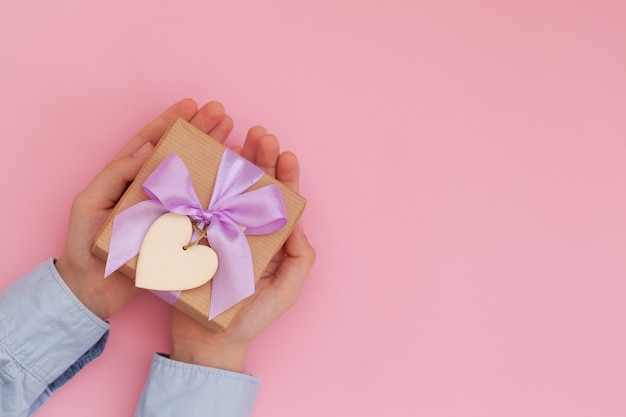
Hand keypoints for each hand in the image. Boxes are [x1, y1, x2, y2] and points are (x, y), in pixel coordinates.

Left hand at [55, 99, 233, 318]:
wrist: (94, 289)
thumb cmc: (85, 245)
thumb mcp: (90, 204)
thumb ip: (115, 176)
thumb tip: (148, 149)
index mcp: (128, 178)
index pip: (151, 142)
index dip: (170, 122)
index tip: (191, 105)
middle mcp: (152, 189)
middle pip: (179, 153)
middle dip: (200, 131)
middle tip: (222, 114)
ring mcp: (168, 208)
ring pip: (194, 176)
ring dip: (213, 154)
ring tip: (233, 134)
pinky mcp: (180, 230)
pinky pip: (201, 206)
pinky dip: (218, 192)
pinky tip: (233, 178)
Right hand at [170, 127, 315, 371]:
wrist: (207, 340)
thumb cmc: (251, 318)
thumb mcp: (287, 291)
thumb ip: (301, 259)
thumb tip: (299, 223)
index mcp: (273, 240)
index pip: (283, 202)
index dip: (286, 176)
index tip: (285, 154)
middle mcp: (248, 230)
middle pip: (257, 188)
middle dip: (261, 159)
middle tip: (260, 135)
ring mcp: (221, 231)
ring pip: (230, 190)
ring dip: (234, 164)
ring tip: (237, 139)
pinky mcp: (196, 235)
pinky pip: (201, 204)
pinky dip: (205, 182)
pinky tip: (207, 163)